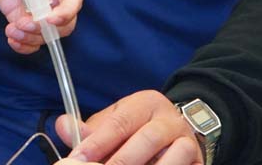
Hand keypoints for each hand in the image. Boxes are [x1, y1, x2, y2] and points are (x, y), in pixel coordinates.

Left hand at [0, 0, 83, 53]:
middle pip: (63, 24)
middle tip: (23, 24)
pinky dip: (23, 44)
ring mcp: (41, 10)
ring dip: (30, 39)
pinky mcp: (25, 17)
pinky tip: (12, 39)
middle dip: (44, 29)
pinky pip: (30, 38)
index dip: (65, 12)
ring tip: (12, 32)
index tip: (50, 18)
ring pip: (46, 35)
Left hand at [56, 90, 200, 164]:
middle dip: (121, 162)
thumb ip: (89, 130)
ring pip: (173, 156)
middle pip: (147, 140)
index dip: (97, 143)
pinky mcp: (198, 161)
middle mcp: (170, 119)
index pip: (119, 123)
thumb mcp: (113, 123)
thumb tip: (62, 125)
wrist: (178, 134)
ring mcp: (188, 141)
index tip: (77, 160)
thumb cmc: (137, 130)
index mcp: (146, 103)